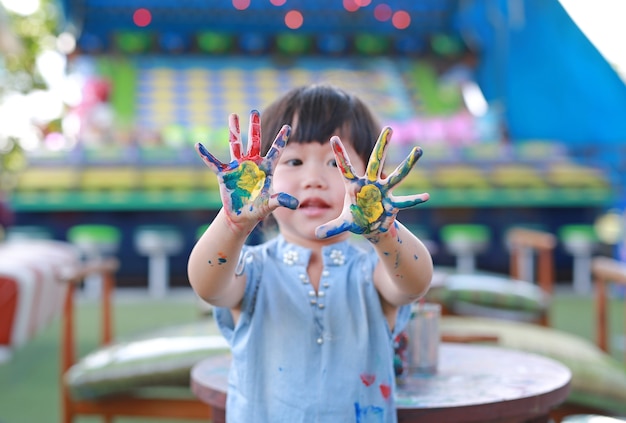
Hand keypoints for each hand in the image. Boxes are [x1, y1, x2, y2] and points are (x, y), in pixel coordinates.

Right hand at [195, 110, 298, 230]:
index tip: (288, 126)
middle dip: (254, 126)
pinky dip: (206, 155)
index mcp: (265, 168)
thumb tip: (295, 203)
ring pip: (236, 145)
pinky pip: (214, 163)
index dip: (281, 139)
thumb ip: (280, 200)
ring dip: (234, 130)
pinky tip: (199, 145)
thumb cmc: (258, 208)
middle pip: (254, 141)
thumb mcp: (270, 205)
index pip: (275, 151)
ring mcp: (238, 167)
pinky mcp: (225, 174)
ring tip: (233, 115)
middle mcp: (252, 164)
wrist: (242, 216)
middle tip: (254, 111)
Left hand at [316, 127, 428, 238]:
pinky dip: (415, 200)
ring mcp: (383, 192)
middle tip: (389, 128)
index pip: (345, 167)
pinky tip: (426, 197)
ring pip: (397, 175)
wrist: (370, 227)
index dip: (340, 154)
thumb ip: (332, 227)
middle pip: (377, 162)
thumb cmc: (355, 219)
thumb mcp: (343, 224)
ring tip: (418, 150)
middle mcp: (370, 184)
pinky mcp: (392, 203)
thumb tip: (317, 233)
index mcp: (354, 186)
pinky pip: (405, 202)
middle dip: (382, 146)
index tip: (333, 137)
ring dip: (408, 163)